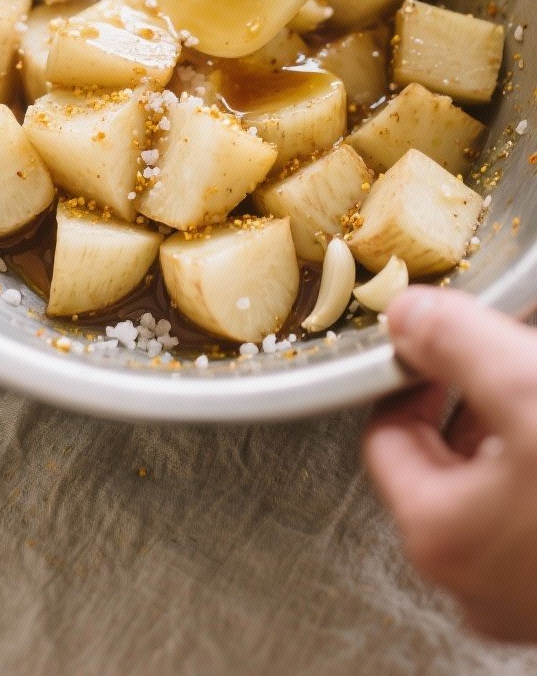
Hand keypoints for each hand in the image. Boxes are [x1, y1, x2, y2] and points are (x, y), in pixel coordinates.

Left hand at [364, 287, 536, 642]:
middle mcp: (474, 578)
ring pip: (499, 483)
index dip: (412, 374)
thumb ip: (455, 343)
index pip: (389, 433)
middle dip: (474, 392)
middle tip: (504, 351)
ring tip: (536, 380)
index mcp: (439, 531)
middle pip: (444, 457)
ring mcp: (526, 593)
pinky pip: (536, 510)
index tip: (442, 340)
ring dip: (517, 422)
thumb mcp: (527, 385)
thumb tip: (408, 316)